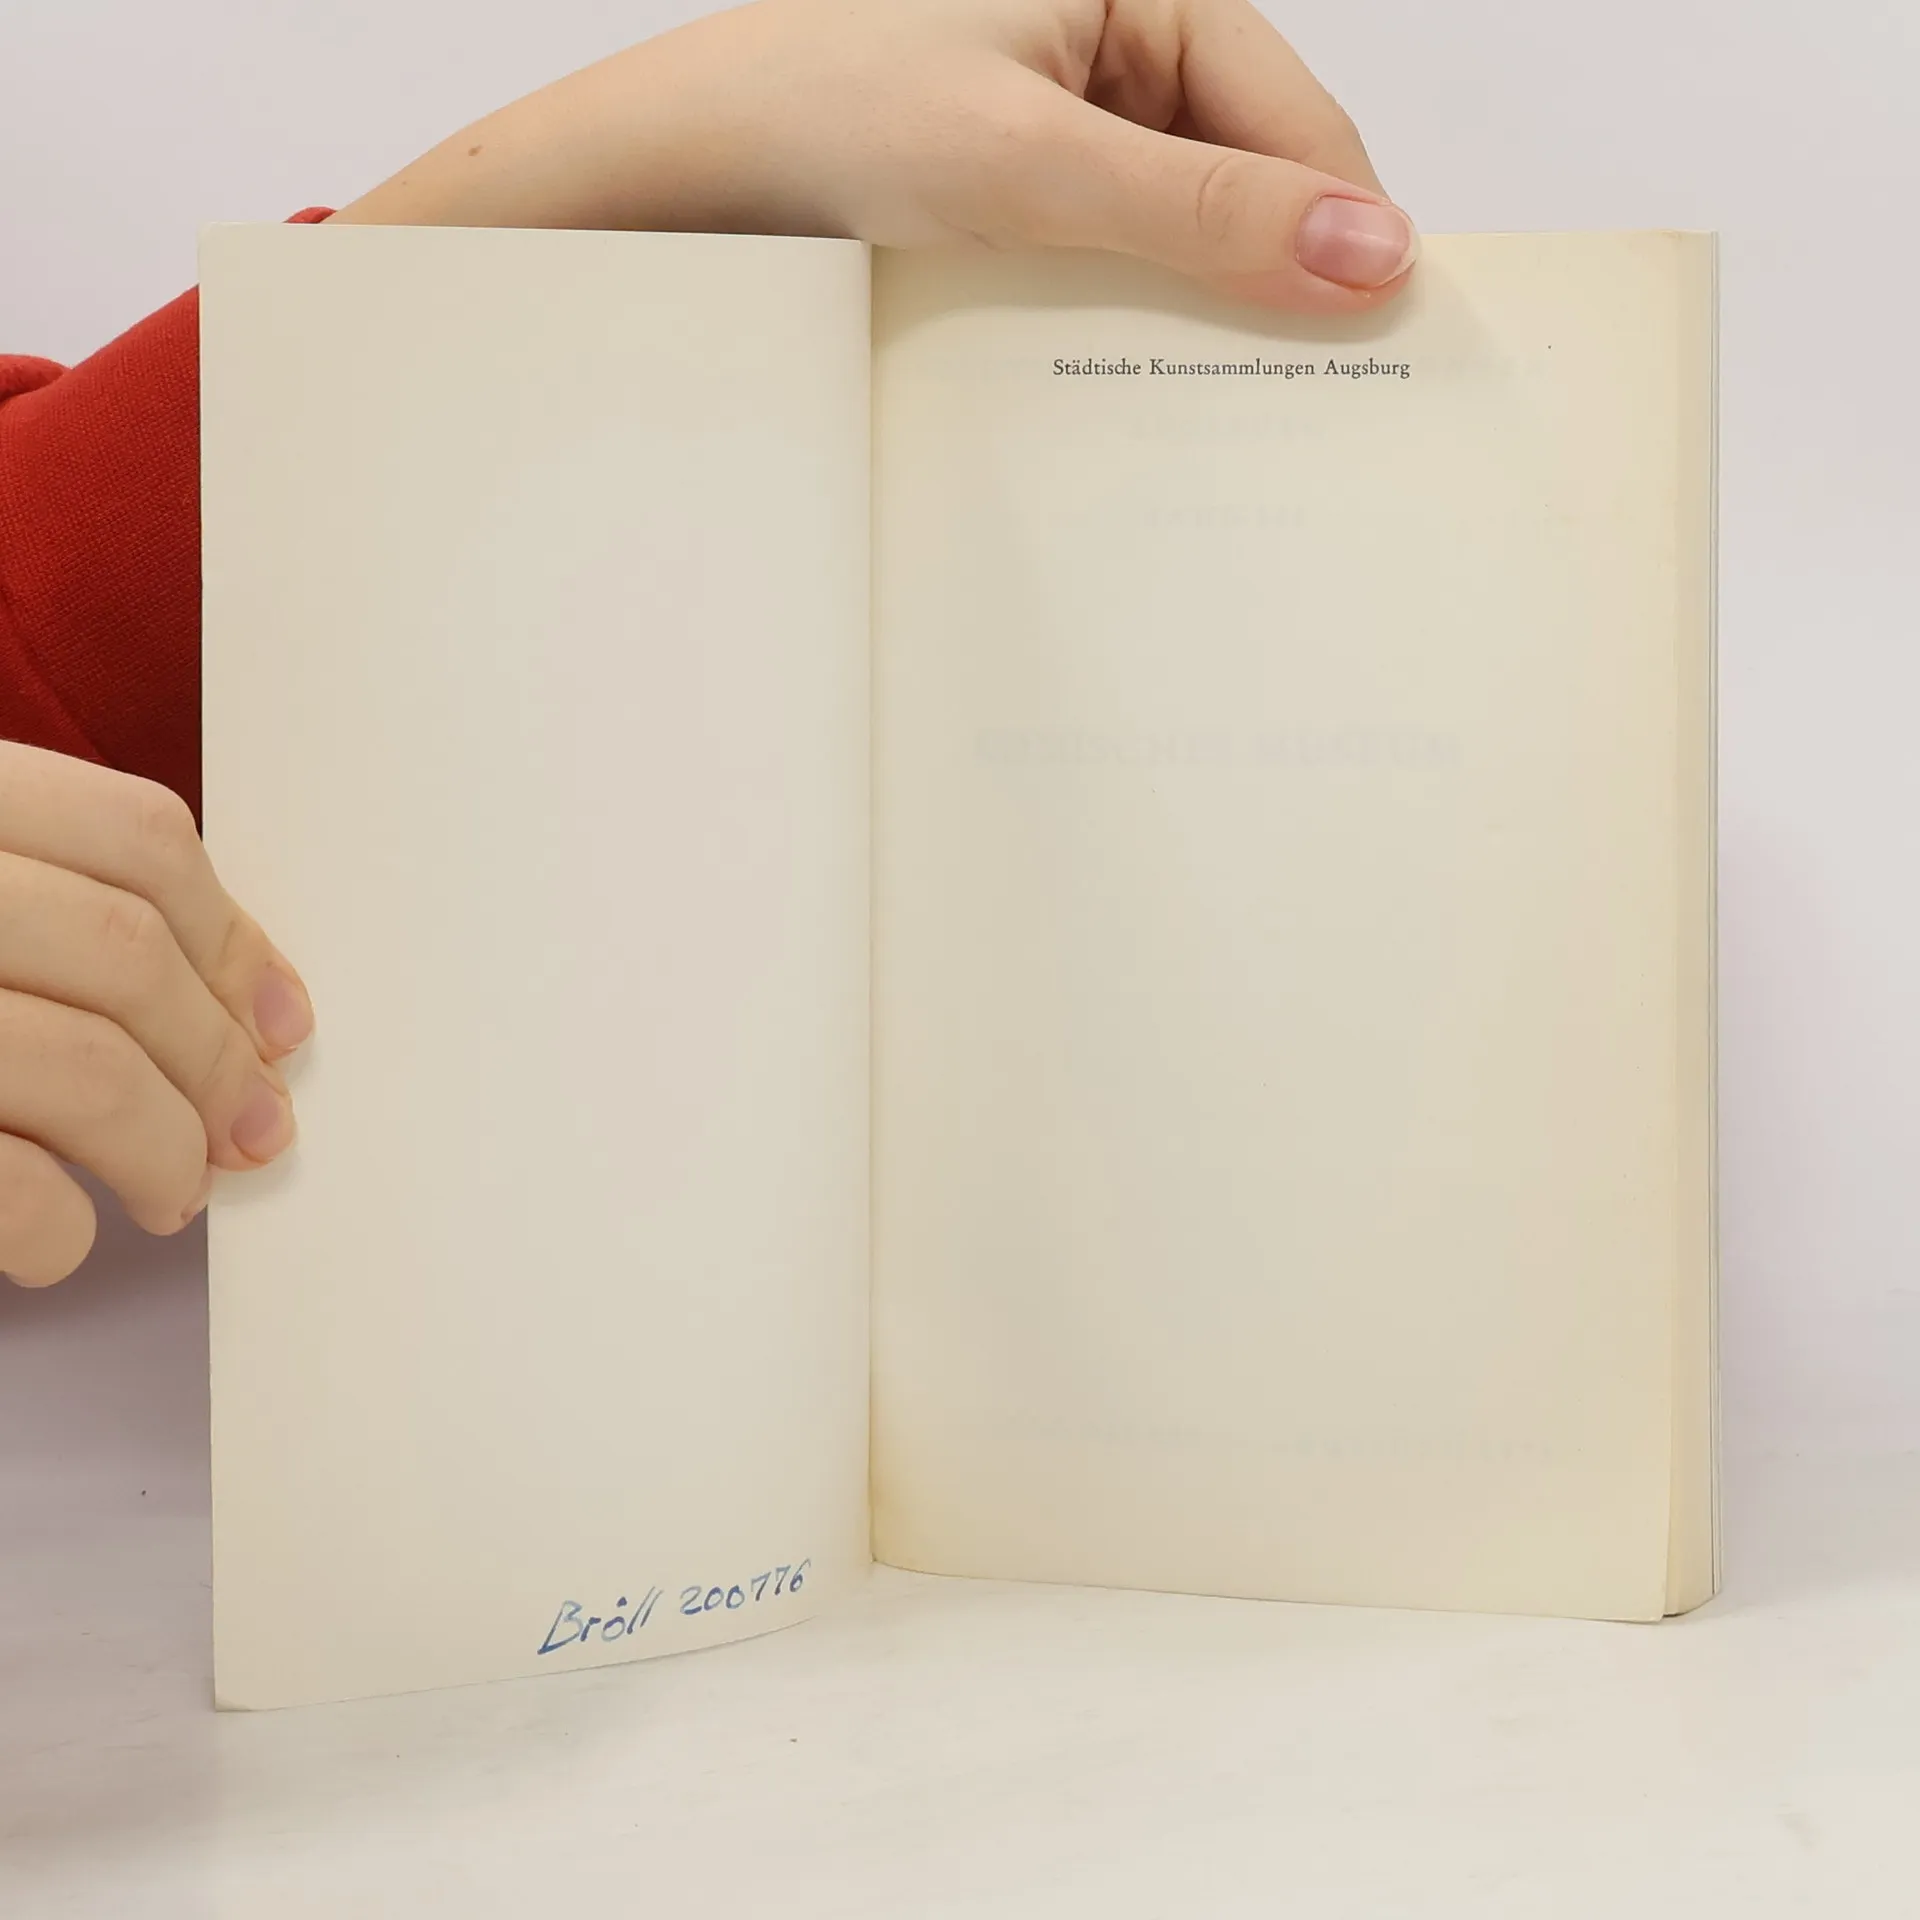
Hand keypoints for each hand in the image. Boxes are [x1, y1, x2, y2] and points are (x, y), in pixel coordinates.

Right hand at [0, 746, 312, 1286]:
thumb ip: (49, 913)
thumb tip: (255, 1015)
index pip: (133, 838)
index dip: (232, 940)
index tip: (279, 1023)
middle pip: (125, 955)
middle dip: (217, 1061)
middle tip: (250, 1133)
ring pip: (87, 1067)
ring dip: (164, 1151)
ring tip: (170, 1192)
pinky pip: (8, 1186)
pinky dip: (59, 1230)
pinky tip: (56, 1241)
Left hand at [335, 0, 1415, 312]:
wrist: (671, 174)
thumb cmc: (820, 115)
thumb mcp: (1032, 162)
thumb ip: (1201, 211)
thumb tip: (1372, 251)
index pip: (1291, 114)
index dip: (1340, 224)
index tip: (1380, 337)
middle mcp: (1107, 39)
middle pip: (1243, 173)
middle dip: (1263, 276)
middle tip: (1299, 397)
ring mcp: (1058, 118)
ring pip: (1175, 225)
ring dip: (1187, 307)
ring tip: (1204, 400)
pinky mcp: (1013, 188)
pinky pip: (1105, 254)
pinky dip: (1118, 314)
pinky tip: (1114, 373)